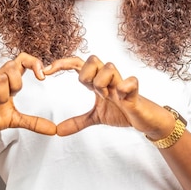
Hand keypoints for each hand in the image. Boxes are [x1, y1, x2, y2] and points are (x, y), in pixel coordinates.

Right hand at [0, 53, 56, 138]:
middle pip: (13, 66)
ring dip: (1, 96)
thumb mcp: (15, 120)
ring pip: (0, 78)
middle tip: (10, 98)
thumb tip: (54, 130)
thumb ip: (33, 122)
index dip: (34, 63)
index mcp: (8, 81)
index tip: (42, 78)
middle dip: (16, 85)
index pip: (23, 59)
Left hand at [46, 55, 163, 136]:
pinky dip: (124, 89)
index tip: (45, 72)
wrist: (145, 120)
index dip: (61, 64)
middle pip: (92, 59)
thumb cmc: (122, 112)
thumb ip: (78, 122)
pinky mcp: (135, 91)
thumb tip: (58, 131)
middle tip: (90, 90)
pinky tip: (121, 99)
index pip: (77, 64)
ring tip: (106, 97)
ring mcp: (121, 82)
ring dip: (102, 83)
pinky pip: (130, 82)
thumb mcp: (95, 117)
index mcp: (97, 81)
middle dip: (86, 74)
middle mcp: (108, 78)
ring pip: (109, 67)